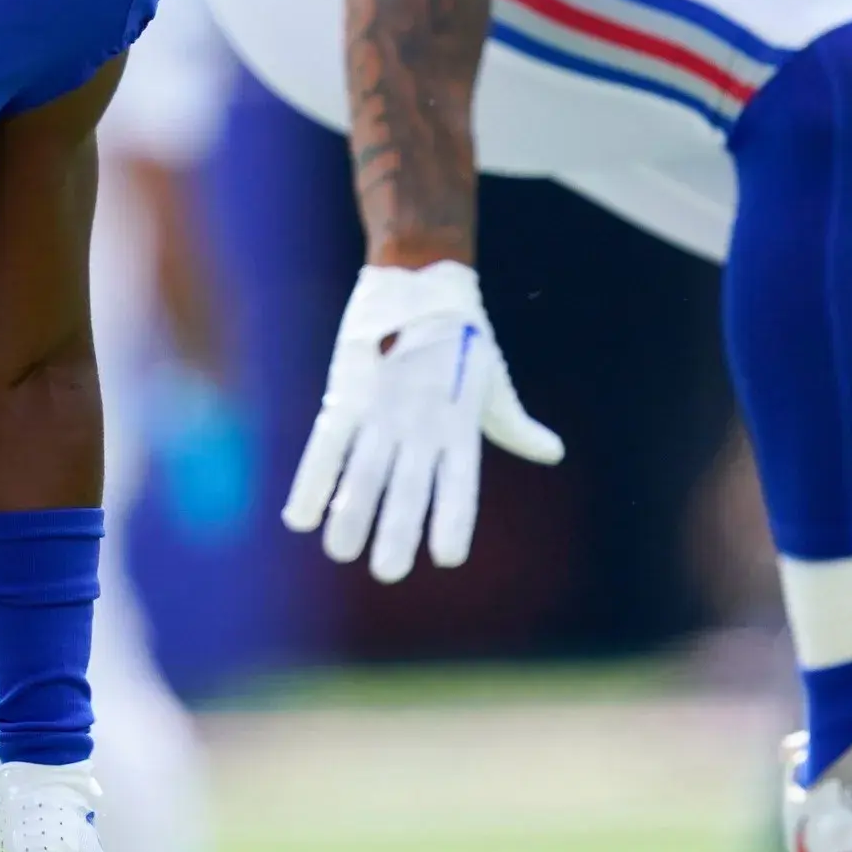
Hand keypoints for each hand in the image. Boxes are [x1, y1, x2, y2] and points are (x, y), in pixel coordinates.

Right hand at [282, 261, 561, 582]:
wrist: (420, 279)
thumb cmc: (463, 336)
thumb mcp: (493, 382)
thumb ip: (514, 426)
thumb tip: (552, 453)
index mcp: (460, 425)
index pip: (459, 484)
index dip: (452, 519)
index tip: (447, 558)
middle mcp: (422, 424)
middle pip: (407, 488)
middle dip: (396, 532)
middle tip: (388, 573)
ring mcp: (383, 410)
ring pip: (363, 473)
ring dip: (350, 515)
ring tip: (341, 553)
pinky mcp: (348, 393)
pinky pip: (325, 447)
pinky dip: (312, 482)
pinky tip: (300, 518)